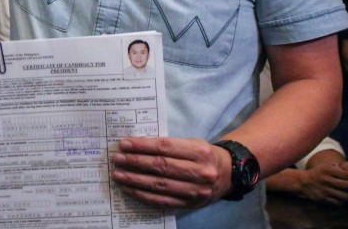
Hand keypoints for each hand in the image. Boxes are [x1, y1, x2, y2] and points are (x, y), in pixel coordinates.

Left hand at [110, 137, 231, 209]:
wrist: (229, 174)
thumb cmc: (203, 154)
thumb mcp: (192, 142)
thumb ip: (168, 144)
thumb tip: (136, 146)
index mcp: (199, 151)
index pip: (166, 147)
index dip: (143, 146)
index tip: (124, 144)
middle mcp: (200, 171)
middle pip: (161, 166)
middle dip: (135, 162)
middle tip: (117, 159)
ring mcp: (196, 190)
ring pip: (160, 185)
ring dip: (135, 180)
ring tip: (118, 174)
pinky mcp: (191, 204)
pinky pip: (163, 201)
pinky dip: (144, 195)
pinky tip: (130, 189)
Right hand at [298, 159, 347, 204]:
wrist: (302, 181)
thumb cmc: (319, 173)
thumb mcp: (327, 167)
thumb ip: (341, 168)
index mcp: (328, 170)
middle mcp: (326, 179)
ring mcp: (324, 190)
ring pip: (344, 196)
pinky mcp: (322, 198)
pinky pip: (338, 203)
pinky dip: (342, 201)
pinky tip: (342, 198)